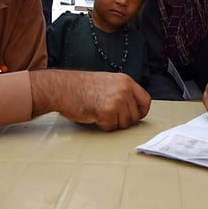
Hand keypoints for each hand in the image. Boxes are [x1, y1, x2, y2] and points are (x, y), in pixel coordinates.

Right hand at [31, 70, 150, 130]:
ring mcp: (117, 100)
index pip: (146, 101)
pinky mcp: (108, 112)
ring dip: (112, 123)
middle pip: (135, 116)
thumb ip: (121, 92)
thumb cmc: (79, 86)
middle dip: (122, 120)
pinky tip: (94, 115)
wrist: (62, 87)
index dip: (140, 112)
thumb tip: (131, 108)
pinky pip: (111, 127)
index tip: (134, 116)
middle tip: (108, 114)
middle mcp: (124, 89)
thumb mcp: (107, 82)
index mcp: (125, 81)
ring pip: (124, 124)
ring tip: (98, 112)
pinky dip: (102, 125)